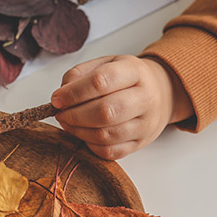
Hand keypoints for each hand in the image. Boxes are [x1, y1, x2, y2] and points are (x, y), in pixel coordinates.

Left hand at [50, 55, 194, 159]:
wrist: (159, 92)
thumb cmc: (126, 78)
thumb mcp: (104, 64)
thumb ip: (79, 74)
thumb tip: (61, 94)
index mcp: (135, 72)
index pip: (101, 82)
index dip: (73, 93)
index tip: (56, 99)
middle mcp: (145, 98)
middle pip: (105, 112)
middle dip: (74, 115)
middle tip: (60, 113)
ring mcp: (146, 124)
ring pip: (106, 135)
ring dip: (79, 131)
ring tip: (68, 122)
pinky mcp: (141, 143)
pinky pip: (110, 152)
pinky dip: (90, 144)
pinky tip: (83, 133)